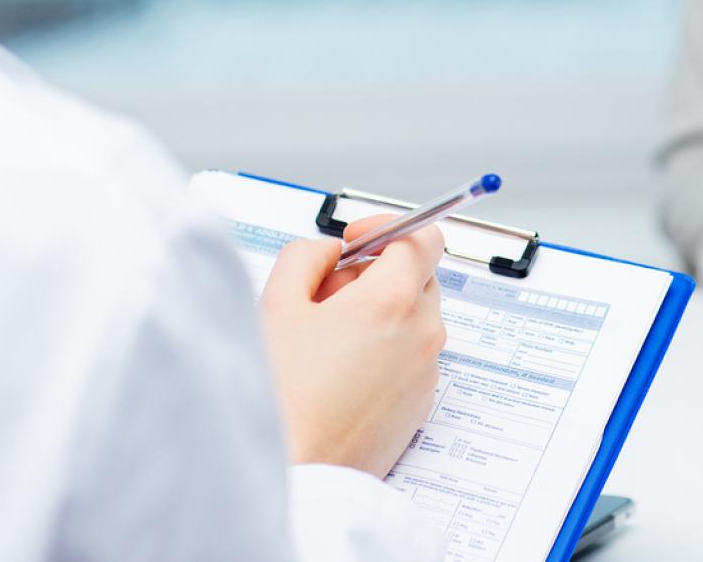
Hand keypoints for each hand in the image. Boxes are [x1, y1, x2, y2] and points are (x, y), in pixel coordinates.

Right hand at [261, 215, 447, 477]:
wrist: (293, 472)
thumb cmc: (281, 396)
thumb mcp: (277, 303)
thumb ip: (307, 256)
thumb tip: (330, 251)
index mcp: (393, 302)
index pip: (423, 238)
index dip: (387, 229)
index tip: (357, 240)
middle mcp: (422, 335)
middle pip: (419, 276)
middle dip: (377, 273)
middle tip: (328, 292)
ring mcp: (426, 372)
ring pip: (414, 318)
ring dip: (378, 312)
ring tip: (326, 339)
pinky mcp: (420, 404)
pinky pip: (410, 356)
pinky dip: (384, 349)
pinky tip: (338, 372)